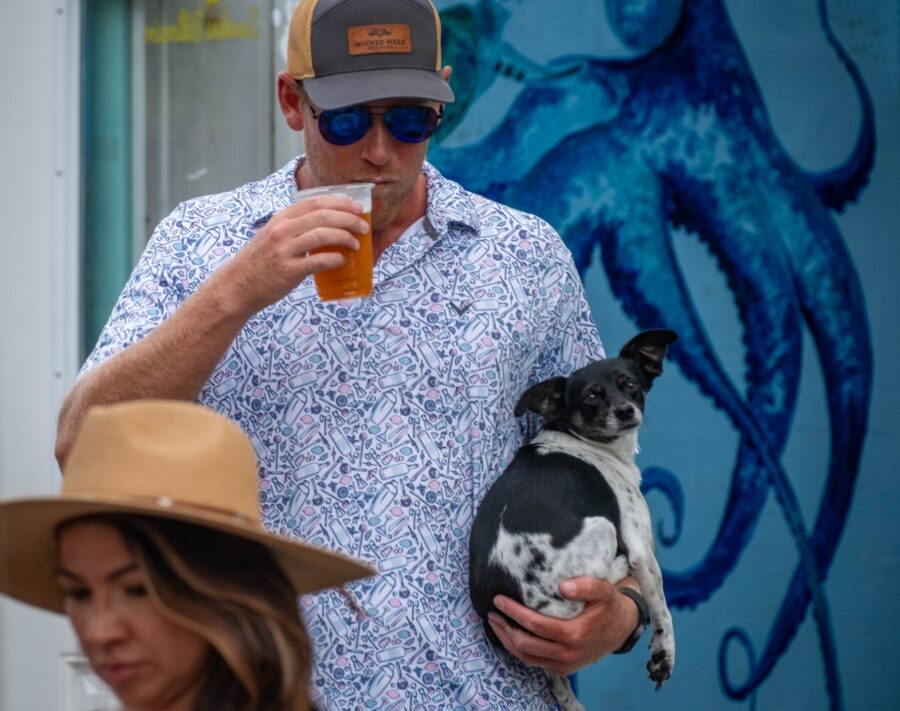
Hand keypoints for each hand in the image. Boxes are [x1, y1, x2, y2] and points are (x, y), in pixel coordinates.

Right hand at [212, 194, 367, 316]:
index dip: (340, 202)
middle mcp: (282, 230)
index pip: (315, 202)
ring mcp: (285, 250)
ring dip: (345, 238)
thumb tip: (327, 226)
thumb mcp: (274, 236)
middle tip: (363, 226)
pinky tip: (342, 261)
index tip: (357, 207)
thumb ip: (295, 228)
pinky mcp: (288, 270)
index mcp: (281, 218)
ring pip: (323, 235)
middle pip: (323, 216)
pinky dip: (335, 259)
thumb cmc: (260, 262)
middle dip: (348, 219)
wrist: (238, 286)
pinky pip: (318, 261)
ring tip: (356, 244)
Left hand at [487, 577, 639, 675]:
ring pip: (526, 657)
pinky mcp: (562, 668)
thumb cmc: (608, 607)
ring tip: (495, 623)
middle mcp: (567, 654)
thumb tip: (562, 586)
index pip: (534, 624)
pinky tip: (510, 636)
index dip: (513, 612)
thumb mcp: (604, 591)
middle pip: (525, 644)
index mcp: (574, 634)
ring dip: (507, 640)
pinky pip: (534, 662)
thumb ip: (587, 585)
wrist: (621, 629)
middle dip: (504, 627)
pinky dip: (518, 650)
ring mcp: (563, 664)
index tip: (499, 600)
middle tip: (491, 612)